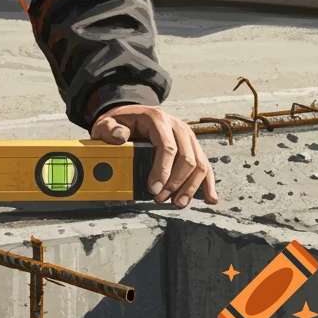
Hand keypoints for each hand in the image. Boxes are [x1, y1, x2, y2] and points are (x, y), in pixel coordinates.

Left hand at [90, 103, 217, 207]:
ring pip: (199, 164)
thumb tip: (120, 136)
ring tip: (177, 203)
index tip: (153, 189)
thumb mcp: (107, 122)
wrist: (133, 114)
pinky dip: (208, 183)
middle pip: (186, 158)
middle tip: (160, 198)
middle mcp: (177, 126)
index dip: (162, 171)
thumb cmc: (121, 121)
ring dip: (190, 187)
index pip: (167, 147)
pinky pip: (205, 165)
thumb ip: (109, 129)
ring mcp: (187, 136)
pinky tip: (210, 198)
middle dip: (175, 183)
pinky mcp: (192, 146)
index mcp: (157, 119)